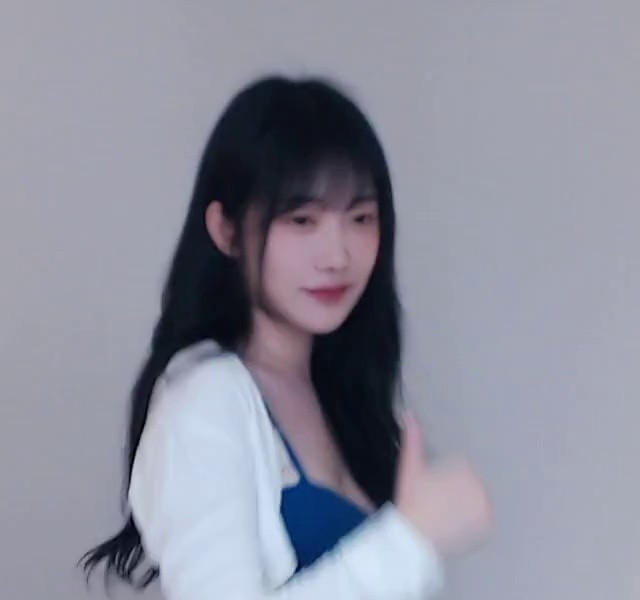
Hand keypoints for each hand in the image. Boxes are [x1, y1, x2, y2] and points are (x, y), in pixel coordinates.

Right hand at [393, 412, 491, 554]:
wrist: (414, 536)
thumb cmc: (411, 500)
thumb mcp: (410, 466)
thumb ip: (413, 438)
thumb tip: (409, 414)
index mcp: (463, 468)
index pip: (460, 469)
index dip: (445, 481)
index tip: (434, 492)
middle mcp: (479, 485)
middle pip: (470, 486)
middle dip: (457, 493)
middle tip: (438, 505)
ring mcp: (485, 507)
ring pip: (477, 502)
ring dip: (466, 507)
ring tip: (446, 515)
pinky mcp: (487, 526)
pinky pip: (483, 521)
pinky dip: (473, 524)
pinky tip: (456, 525)